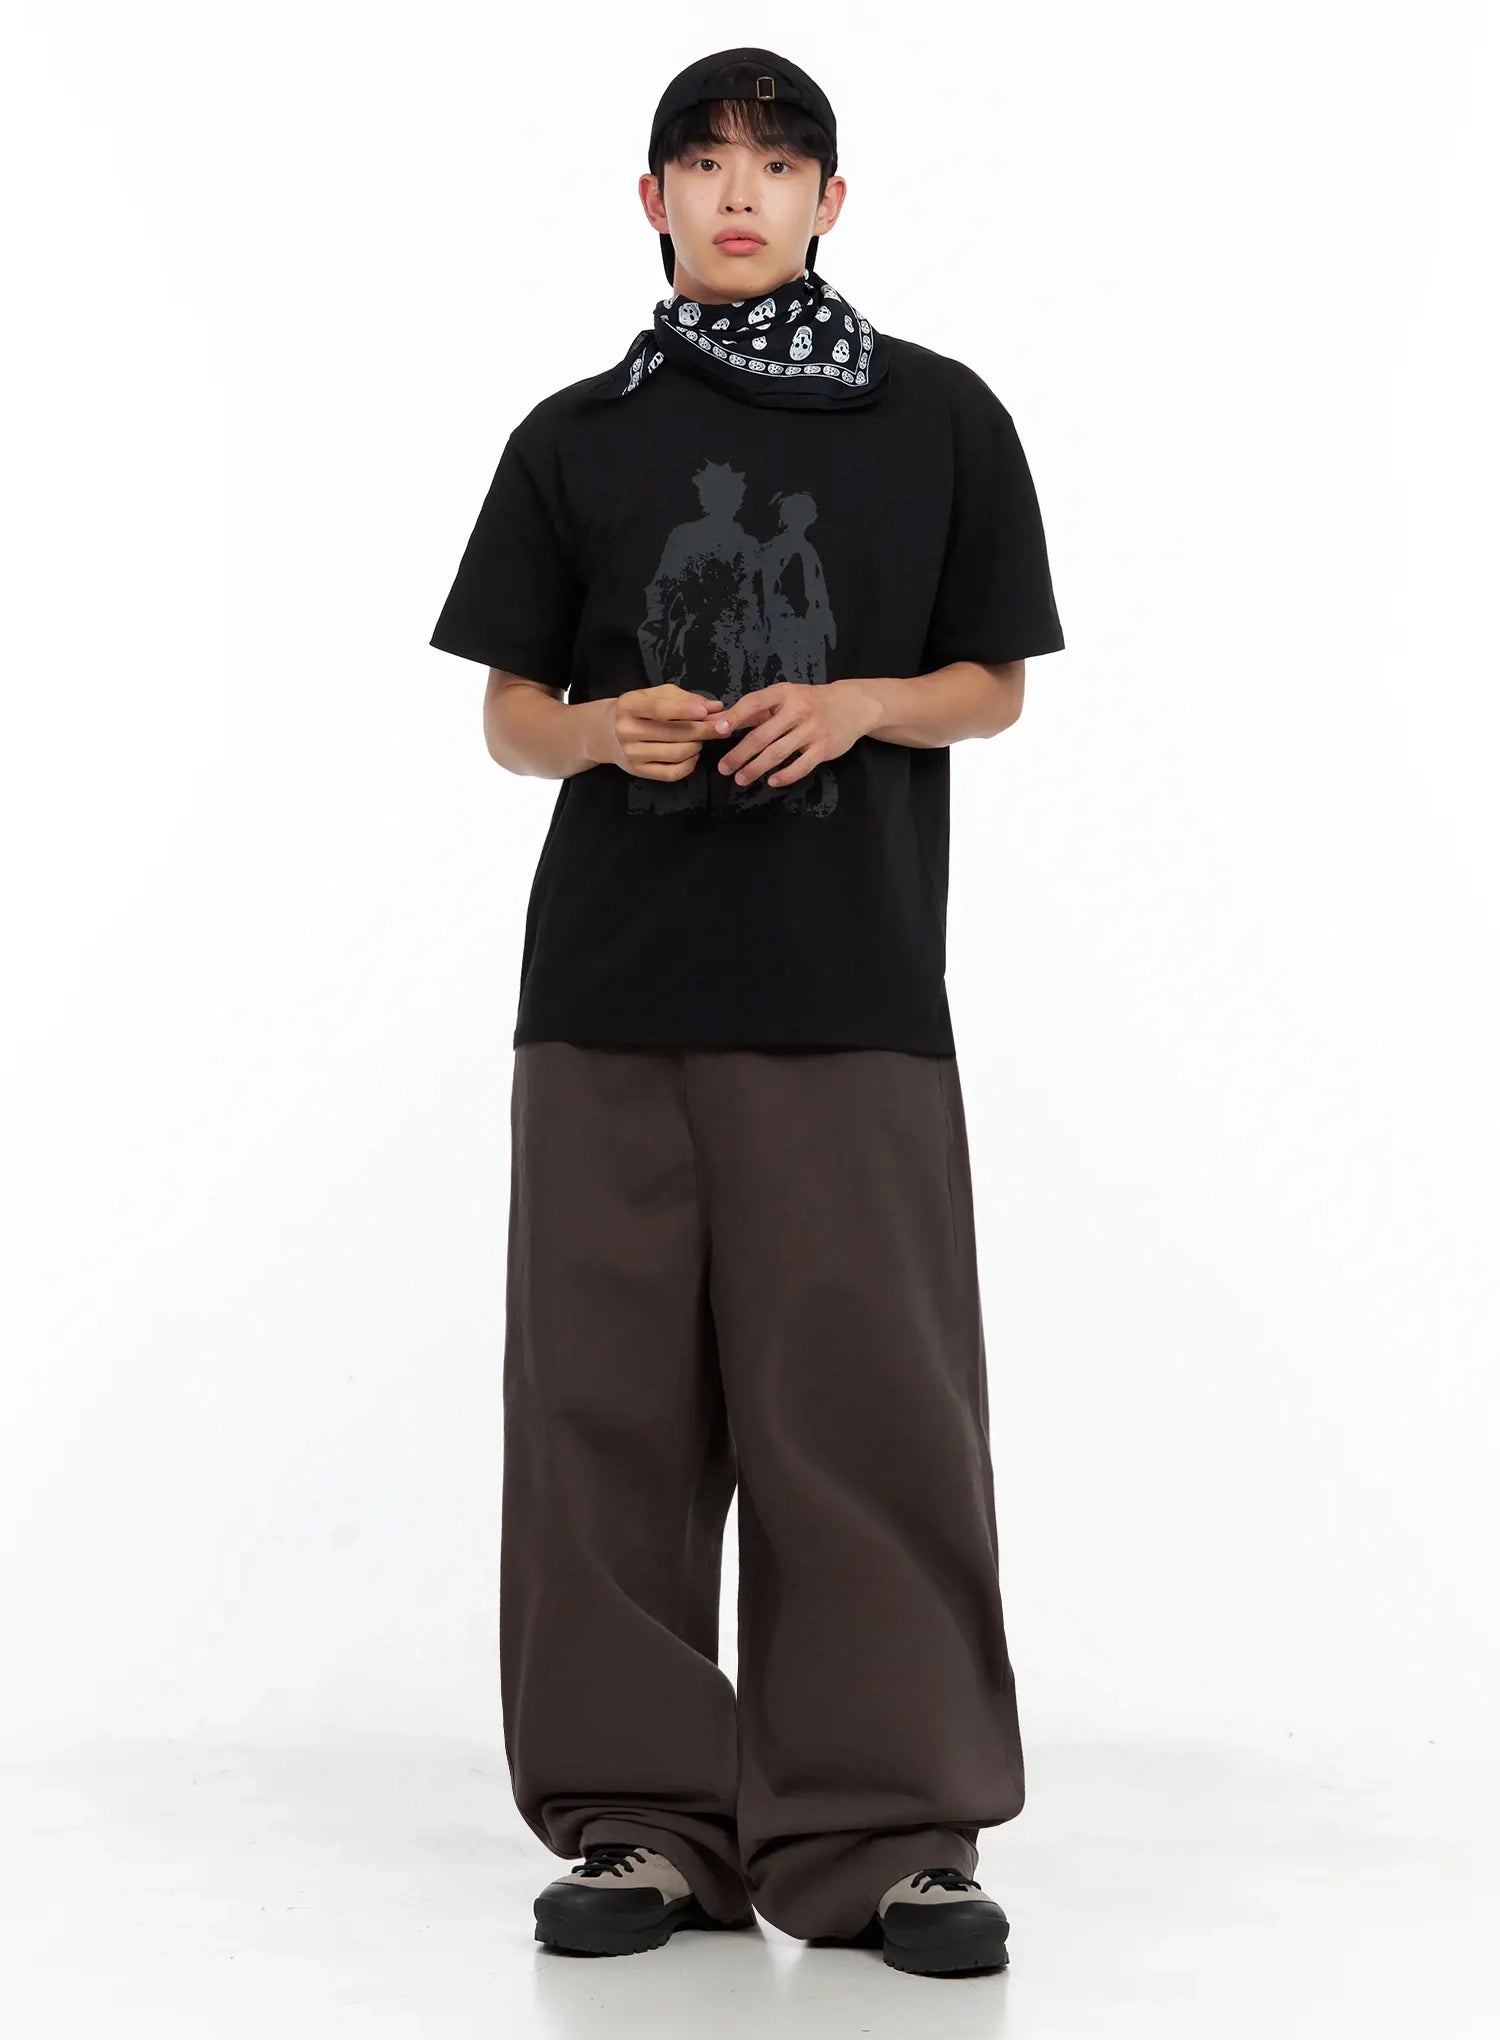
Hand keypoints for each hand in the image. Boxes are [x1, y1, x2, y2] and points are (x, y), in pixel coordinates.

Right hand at [600, 684, 725, 780]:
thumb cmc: (637, 709)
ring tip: (700, 738)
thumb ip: (685, 698)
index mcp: (629, 706)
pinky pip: (673, 773)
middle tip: (722, 727)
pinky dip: (690, 764)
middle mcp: (627, 731)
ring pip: (677, 753)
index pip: (660, 709)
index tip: (707, 712)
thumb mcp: (655, 695)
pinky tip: (692, 755)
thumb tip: (715, 708)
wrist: (606, 732)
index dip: (685, 710)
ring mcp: (632, 754)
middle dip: (704, 730)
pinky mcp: (639, 772)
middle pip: (675, 733)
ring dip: (697, 746)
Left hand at [706, 680, 882, 788]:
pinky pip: (801, 766)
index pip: (754, 703)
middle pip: (762, 736)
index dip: (735, 717)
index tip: (717, 731)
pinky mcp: (824, 748)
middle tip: (724, 768)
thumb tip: (718, 722)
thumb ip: (753, 711)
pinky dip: (785, 776)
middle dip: (740, 754)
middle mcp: (798, 710)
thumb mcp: (784, 697)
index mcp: (784, 693)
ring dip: (756, 768)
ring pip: (778, 753)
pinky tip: (771, 782)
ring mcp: (812, 730)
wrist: (852, 706)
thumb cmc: (809, 702)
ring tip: (740, 779)